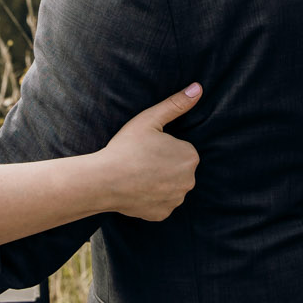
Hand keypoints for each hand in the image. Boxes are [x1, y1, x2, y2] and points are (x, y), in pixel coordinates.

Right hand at [100, 83, 201, 220]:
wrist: (104, 180)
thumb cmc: (126, 147)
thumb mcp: (150, 119)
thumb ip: (177, 104)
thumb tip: (198, 88)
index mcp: (190, 157)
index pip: (181, 150)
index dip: (163, 147)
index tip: (147, 148)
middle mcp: (189, 181)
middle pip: (178, 169)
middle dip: (164, 165)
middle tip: (141, 160)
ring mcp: (176, 199)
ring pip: (170, 186)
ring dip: (159, 182)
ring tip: (137, 175)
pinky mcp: (163, 214)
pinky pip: (161, 203)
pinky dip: (152, 198)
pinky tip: (136, 189)